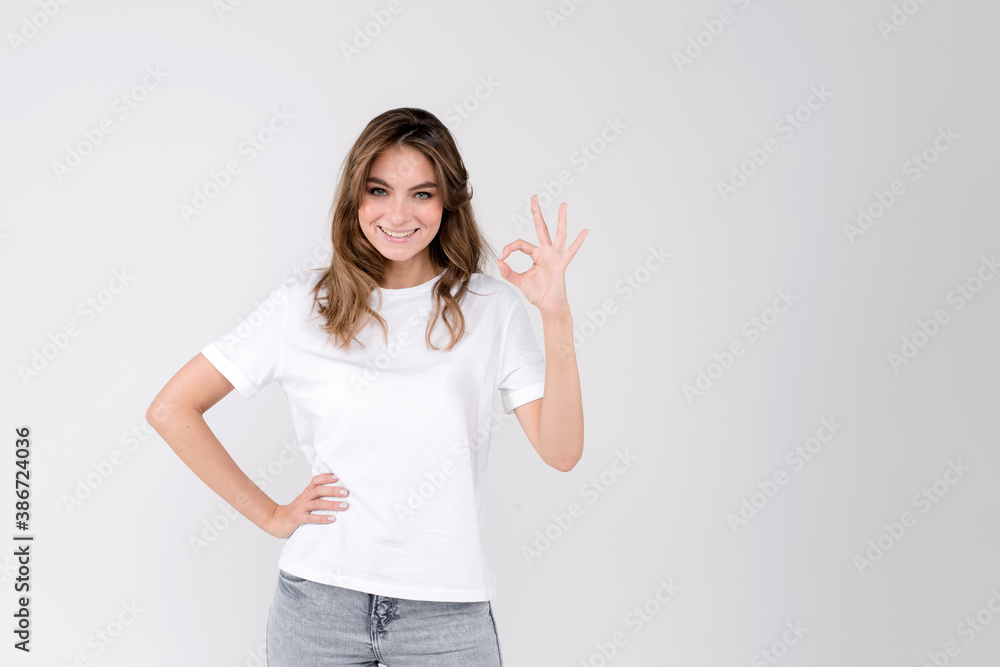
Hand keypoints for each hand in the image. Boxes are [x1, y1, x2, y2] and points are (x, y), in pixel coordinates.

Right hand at [265, 473, 348, 538]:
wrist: (276, 521)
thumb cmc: (295, 511)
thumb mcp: (305, 500)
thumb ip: (317, 495)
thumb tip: (337, 491)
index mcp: (306, 492)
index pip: (315, 481)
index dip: (326, 477)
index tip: (338, 476)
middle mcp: (303, 498)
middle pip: (318, 490)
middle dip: (333, 490)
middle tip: (346, 492)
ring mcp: (300, 508)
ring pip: (317, 504)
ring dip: (332, 504)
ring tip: (344, 506)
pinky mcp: (298, 519)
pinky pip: (311, 518)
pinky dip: (322, 518)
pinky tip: (332, 519)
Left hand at [497, 195, 587, 317]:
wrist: (549, 306)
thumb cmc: (538, 293)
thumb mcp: (519, 282)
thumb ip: (508, 272)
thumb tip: (499, 262)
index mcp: (535, 255)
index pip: (520, 244)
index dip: (509, 248)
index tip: (502, 257)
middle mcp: (546, 252)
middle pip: (541, 228)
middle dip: (537, 213)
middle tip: (534, 197)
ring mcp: (555, 256)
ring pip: (558, 234)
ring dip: (561, 219)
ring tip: (563, 205)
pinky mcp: (561, 264)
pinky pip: (571, 251)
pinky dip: (578, 242)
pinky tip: (585, 231)